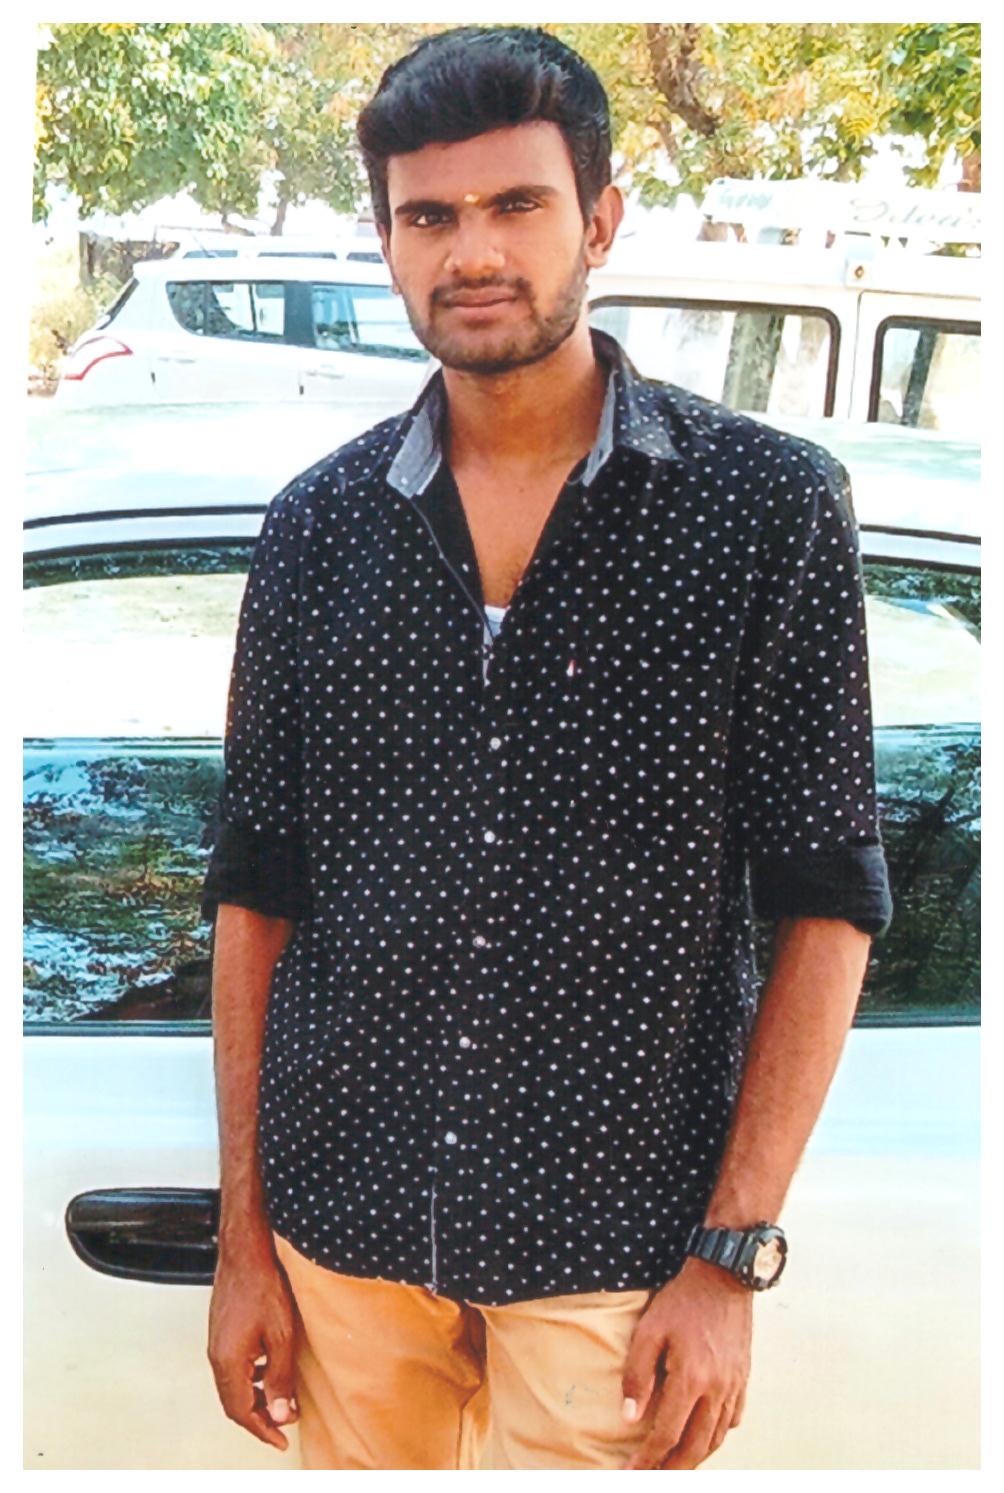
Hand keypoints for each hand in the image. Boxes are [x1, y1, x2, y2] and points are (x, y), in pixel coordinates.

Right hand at [208, 1235, 300, 1451]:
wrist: (245, 1249)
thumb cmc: (264, 1285)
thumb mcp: (281, 1334)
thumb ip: (280, 1377)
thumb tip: (281, 1414)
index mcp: (228, 1361)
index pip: (242, 1411)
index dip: (262, 1430)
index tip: (280, 1440)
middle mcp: (217, 1356)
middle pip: (234, 1402)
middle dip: (259, 1418)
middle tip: (282, 1426)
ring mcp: (216, 1342)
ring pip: (232, 1385)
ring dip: (255, 1398)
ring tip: (281, 1401)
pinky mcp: (221, 1331)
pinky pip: (232, 1367)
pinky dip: (250, 1378)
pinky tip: (269, 1369)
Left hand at [620, 1256, 751, 1469]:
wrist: (724, 1275)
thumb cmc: (682, 1299)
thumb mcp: (649, 1330)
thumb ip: (638, 1375)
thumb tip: (630, 1416)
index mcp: (690, 1380)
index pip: (666, 1435)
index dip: (647, 1459)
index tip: (631, 1473)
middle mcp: (716, 1390)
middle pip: (695, 1447)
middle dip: (672, 1469)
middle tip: (653, 1477)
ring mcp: (734, 1385)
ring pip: (716, 1437)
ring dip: (695, 1457)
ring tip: (675, 1465)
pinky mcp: (743, 1377)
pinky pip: (733, 1419)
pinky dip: (717, 1435)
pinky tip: (705, 1436)